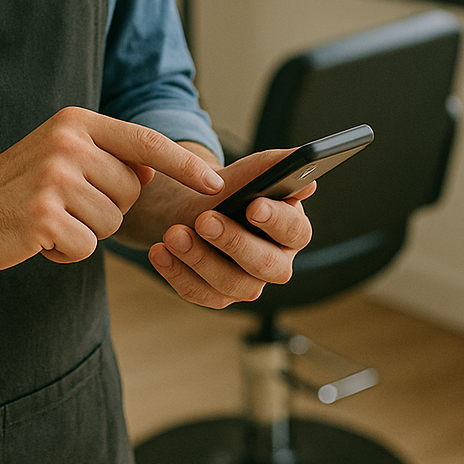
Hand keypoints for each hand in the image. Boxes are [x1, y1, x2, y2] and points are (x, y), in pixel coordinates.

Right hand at [0, 107, 224, 274]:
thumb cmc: (13, 189)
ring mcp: (54, 178)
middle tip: (63, 204)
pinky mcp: (43, 215)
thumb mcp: (60, 155)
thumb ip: (106, 156)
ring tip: (48, 219)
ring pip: (112, 222)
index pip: (145, 141)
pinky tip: (38, 238)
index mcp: (75, 122)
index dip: (184, 164)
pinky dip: (66, 252)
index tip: (215, 184)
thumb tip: (153, 166)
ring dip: (85, 231)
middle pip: (131, 191)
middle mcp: (67, 143)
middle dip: (107, 208)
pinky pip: (87, 246)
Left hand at [147, 149, 313, 308]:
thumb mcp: (247, 172)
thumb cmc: (229, 188)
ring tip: (173, 233)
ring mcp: (247, 284)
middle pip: (265, 265)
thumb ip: (274, 167)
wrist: (194, 205)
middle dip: (234, 242)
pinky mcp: (218, 295)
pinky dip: (177, 274)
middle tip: (205, 220)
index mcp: (291, 230)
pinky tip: (159, 252)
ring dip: (199, 259)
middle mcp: (275, 262)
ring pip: (231, 283)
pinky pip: (200, 293)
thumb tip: (304, 168)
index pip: (295, 231)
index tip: (252, 206)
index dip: (276, 220)